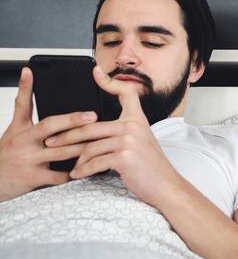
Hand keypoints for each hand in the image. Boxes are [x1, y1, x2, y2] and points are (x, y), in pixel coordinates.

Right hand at [0, 68, 95, 200]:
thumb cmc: (9, 154)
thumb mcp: (14, 130)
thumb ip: (24, 109)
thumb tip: (29, 78)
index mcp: (20, 128)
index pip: (22, 104)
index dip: (25, 87)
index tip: (31, 72)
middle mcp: (23, 141)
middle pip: (49, 126)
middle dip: (73, 121)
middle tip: (93, 116)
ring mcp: (29, 160)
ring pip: (61, 151)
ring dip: (83, 147)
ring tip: (101, 141)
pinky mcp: (34, 178)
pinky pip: (59, 175)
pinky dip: (75, 172)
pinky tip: (89, 167)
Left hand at [48, 66, 184, 206]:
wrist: (166, 185)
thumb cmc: (150, 166)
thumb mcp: (141, 142)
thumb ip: (124, 131)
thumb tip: (96, 131)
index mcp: (137, 119)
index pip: (126, 93)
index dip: (110, 81)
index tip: (95, 72)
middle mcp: (133, 126)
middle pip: (90, 125)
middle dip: (67, 135)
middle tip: (51, 141)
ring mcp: (129, 140)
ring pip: (90, 146)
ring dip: (75, 158)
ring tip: (68, 165)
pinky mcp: (125, 157)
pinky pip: (95, 162)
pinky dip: (83, 170)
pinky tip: (77, 174)